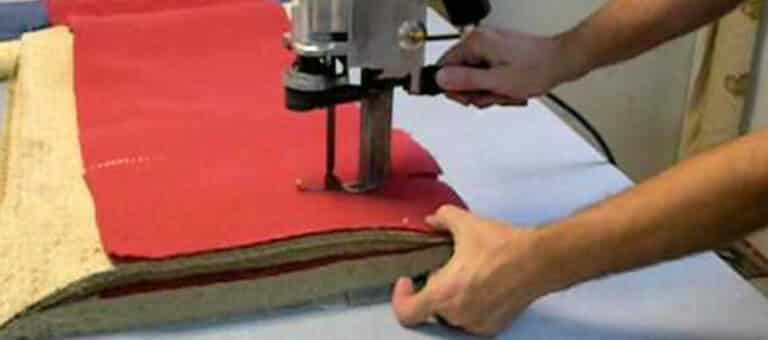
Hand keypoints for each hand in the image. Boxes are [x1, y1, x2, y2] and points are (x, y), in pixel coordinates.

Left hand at [391, 205, 555, 335]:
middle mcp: (457, 315)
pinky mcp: (493, 327)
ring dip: (450, 298)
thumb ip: (442, 218)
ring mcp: (476, 324)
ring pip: (450, 315)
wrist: (539, 261)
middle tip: (444, 269)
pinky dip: (468, 306)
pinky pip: (470, 320)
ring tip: (464, 276)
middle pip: (430, 308)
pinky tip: (480, 286)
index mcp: (444, 293)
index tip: (409, 279)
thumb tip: (431, 220)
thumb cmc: (501, 244)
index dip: (401, 296)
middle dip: (432, 289)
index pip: (406, 312)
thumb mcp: (466, 223)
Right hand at [437, 27, 589, 107]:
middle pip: (459, 75)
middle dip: (476, 92)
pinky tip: (510, 89)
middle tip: (493, 94)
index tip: (468, 98)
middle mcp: (480, 41)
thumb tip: (440, 80)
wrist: (562, 62)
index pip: (444, 68)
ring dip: (489, 92)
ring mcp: (490, 48)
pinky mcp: (499, 55)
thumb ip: (466, 81)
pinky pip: (487, 77)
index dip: (453, 88)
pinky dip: (497, 87)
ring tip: (506, 92)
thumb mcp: (497, 81)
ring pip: (474, 79)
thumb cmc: (538, 68)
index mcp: (475, 43)